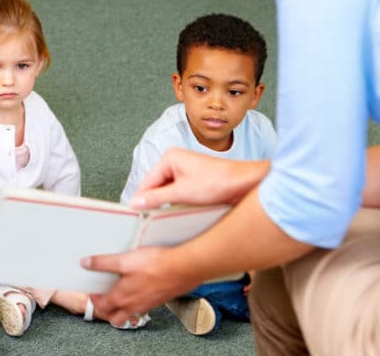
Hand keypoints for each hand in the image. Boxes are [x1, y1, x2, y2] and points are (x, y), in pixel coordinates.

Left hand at [82, 246, 199, 326]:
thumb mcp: (124, 261)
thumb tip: (85, 262)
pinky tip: (139, 290)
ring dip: (122, 309)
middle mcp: (133, 305)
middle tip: (104, 298)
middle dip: (107, 311)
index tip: (92, 290)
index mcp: (122, 297)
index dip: (94, 299)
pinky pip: (142, 308)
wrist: (183, 268)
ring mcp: (147, 305)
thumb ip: (103, 263)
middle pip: (115, 318)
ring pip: (130, 315)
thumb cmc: (155, 265)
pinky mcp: (157, 301)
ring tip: (120, 295)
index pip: (102, 306)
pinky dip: (136, 304)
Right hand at [131, 148, 267, 209]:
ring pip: (166, 193)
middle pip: (155, 188)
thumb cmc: (219, 181)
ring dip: (165, 206)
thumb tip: (136, 203)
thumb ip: (156, 198)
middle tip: (146, 222)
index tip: (133, 216)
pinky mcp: (194, 183)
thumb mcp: (182, 193)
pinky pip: (177, 196)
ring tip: (161, 220)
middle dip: (153, 204)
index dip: (140, 200)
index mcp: (170, 158)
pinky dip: (175, 206)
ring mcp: (185, 173)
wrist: (246, 184)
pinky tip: (175, 216)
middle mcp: (176, 163)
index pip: (147, 182)